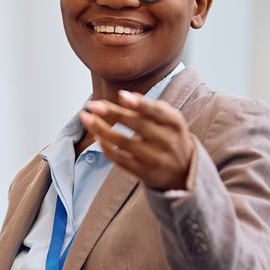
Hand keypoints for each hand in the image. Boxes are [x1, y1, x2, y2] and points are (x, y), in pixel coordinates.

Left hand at [79, 91, 195, 190]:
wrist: (183, 170)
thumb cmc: (169, 136)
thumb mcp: (169, 120)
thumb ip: (149, 107)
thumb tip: (125, 96)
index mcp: (175, 123)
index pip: (157, 112)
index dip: (140, 104)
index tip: (121, 96)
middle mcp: (168, 141)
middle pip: (137, 125)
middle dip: (113, 114)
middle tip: (92, 105)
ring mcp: (156, 159)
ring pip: (124, 143)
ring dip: (102, 130)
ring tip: (86, 118)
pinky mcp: (144, 173)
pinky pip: (121, 160)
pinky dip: (107, 148)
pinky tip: (97, 137)